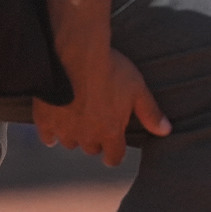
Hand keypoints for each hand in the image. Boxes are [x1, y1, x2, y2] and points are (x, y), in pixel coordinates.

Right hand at [32, 47, 170, 165]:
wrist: (74, 54)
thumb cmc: (110, 70)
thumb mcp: (137, 90)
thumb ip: (150, 113)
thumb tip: (166, 131)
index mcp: (111, 132)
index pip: (114, 157)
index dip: (115, 155)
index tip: (114, 153)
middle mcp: (86, 136)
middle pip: (91, 149)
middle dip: (96, 141)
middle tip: (98, 125)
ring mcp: (63, 129)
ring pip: (70, 143)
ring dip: (75, 136)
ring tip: (78, 122)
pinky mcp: (44, 120)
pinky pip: (47, 136)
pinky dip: (51, 134)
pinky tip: (54, 127)